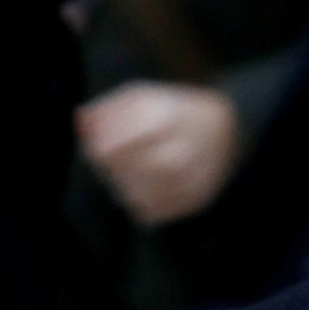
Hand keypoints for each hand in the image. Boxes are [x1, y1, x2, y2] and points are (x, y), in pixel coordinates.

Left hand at [77, 81, 243, 227]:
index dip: (99, 148)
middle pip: (119, 172)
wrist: (227, 131)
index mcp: (165, 118)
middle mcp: (180, 150)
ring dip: (124, 184)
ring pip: (131, 194)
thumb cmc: (176, 112)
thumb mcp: (143, 97)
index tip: (103, 144)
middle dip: (111, 166)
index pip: (111, 147)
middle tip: (119, 157)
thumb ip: (108, 109)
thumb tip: (81, 120)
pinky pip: (148, 212)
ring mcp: (188, 180)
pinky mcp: (193, 201)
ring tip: (136, 169)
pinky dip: (141, 200)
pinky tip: (150, 184)